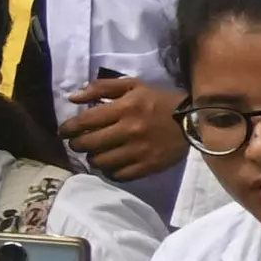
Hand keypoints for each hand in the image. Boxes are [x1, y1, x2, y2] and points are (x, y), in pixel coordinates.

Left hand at [59, 74, 181, 182]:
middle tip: (80, 143)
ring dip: (93, 158)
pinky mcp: (149, 165)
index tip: (65, 132)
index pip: (84, 122)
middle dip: (77, 144)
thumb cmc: (160, 101)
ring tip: (97, 154)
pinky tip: (112, 164)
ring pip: (100, 161)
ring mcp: (140, 150)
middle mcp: (130, 130)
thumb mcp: (134, 86)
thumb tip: (73, 98)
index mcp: (125, 108)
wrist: (195, 120)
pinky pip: (118, 174)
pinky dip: (110, 171)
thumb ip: (102, 88)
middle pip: (88, 144)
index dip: (68, 129)